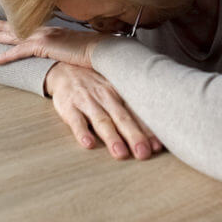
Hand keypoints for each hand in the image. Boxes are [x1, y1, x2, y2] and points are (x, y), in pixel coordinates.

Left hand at [0, 19, 109, 68]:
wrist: (101, 50)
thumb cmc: (94, 52)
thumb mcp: (78, 49)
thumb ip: (69, 49)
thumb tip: (68, 55)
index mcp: (54, 31)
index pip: (29, 27)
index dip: (15, 24)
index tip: (4, 22)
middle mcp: (46, 30)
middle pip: (17, 27)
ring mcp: (44, 36)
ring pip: (13, 36)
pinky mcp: (43, 46)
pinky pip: (18, 52)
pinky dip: (5, 56)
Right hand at [45, 62, 162, 160]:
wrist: (64, 67)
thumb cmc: (95, 84)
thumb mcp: (114, 89)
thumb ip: (130, 109)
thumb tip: (153, 133)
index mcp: (120, 94)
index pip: (137, 113)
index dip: (148, 130)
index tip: (158, 146)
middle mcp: (106, 97)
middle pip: (123, 118)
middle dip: (134, 136)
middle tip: (144, 153)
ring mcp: (87, 101)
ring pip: (102, 120)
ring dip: (112, 137)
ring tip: (120, 153)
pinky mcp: (69, 106)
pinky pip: (76, 120)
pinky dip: (82, 132)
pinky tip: (88, 143)